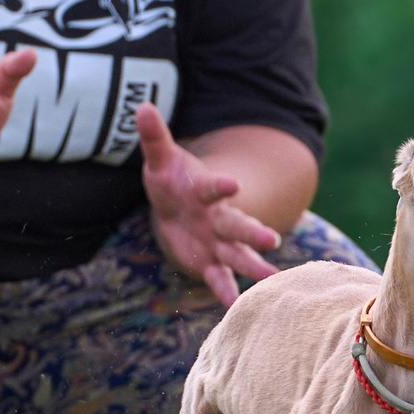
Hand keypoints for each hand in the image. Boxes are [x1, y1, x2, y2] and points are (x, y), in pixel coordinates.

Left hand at [137, 103, 280, 306]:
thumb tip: (141, 106)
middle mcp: (219, 217)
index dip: (221, 185)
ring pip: (237, 254)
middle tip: (272, 240)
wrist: (180, 207)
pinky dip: (226, 291)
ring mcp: (217, 241)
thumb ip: (154, 136)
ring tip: (270, 277)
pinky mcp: (210, 261)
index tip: (233, 184)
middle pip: (238, 225)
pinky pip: (219, 278)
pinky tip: (234, 307)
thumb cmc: (172, 180)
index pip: (214, 187)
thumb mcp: (161, 160)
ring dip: (252, 265)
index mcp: (206, 190)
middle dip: (253, 233)